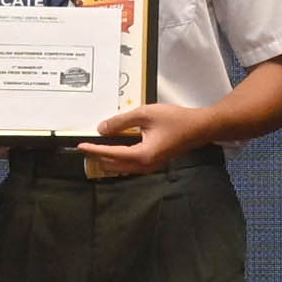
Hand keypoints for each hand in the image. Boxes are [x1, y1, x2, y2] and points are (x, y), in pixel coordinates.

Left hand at [82, 101, 215, 178]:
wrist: (200, 128)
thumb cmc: (176, 120)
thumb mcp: (145, 114)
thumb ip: (122, 121)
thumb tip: (102, 128)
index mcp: (142, 155)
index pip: (111, 154)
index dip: (94, 149)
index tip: (80, 146)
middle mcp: (145, 165)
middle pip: (115, 165)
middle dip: (98, 157)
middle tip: (84, 149)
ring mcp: (151, 166)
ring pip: (123, 168)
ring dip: (108, 160)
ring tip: (95, 151)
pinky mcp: (154, 163)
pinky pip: (131, 166)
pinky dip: (119, 160)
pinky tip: (114, 152)